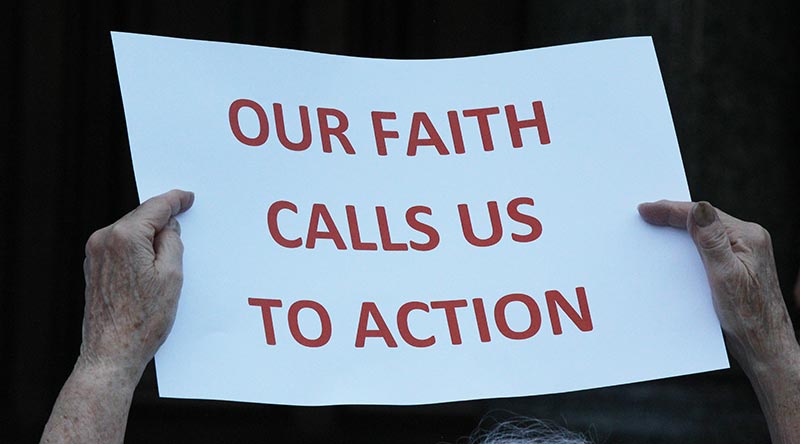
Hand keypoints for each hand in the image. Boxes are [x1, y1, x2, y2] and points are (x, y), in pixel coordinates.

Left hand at [79, 189, 194, 378]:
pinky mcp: (94, 269)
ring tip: (170, 250)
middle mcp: (104, 241)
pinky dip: (138, 248)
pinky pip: (121, 248)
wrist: (111, 352)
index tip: (186, 197)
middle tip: (184, 219)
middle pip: (140, 218)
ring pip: (130, 233)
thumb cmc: (142, 320)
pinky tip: (151, 262)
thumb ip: (172, 243)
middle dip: (162, 219)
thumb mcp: (171, 276)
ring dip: (150, 236)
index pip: (154, 208)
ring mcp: (95, 255)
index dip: (174, 200)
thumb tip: (168, 228)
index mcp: (124, 237)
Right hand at [637, 200, 795, 366]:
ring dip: (679, 233)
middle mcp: (748, 241)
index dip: (671, 210)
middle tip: (645, 215)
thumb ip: (712, 241)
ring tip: (654, 230)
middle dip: (672, 217)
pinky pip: (708, 250)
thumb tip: (698, 208)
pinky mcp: (737, 268)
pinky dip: (688, 248)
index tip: (645, 209)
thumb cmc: (749, 317)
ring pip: (704, 236)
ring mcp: (743, 254)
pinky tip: (674, 254)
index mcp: (748, 237)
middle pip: (703, 221)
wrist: (765, 347)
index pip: (703, 214)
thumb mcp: (725, 276)